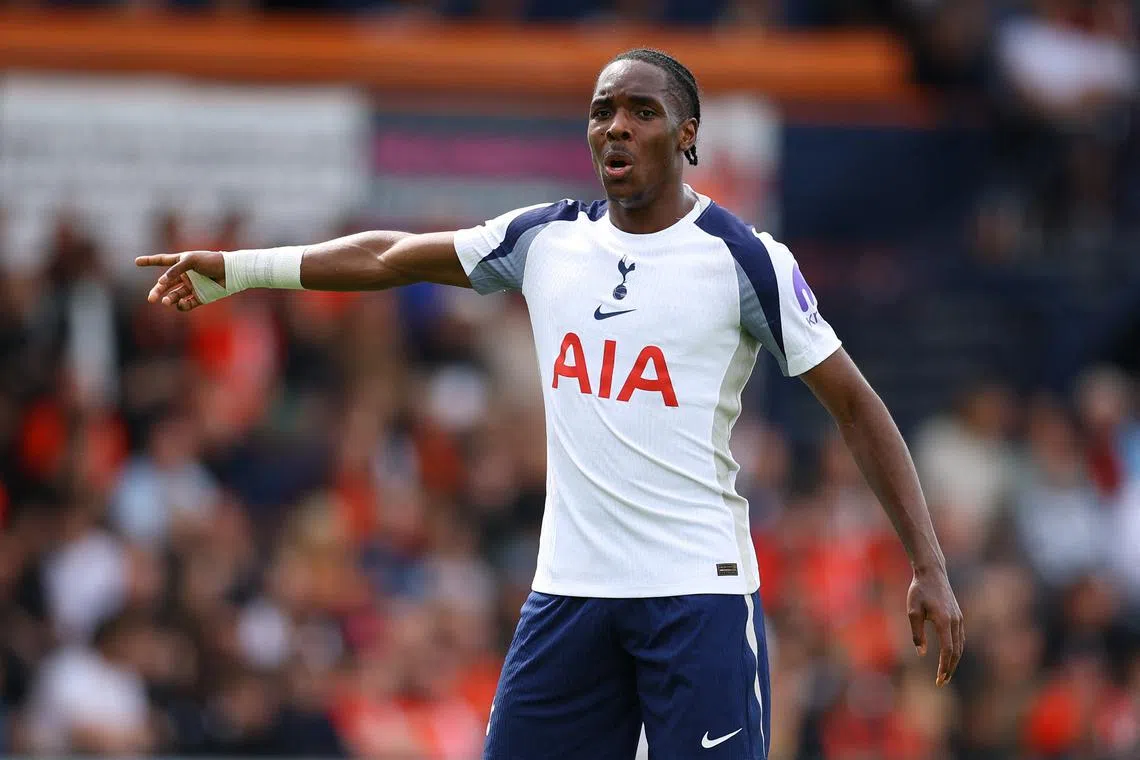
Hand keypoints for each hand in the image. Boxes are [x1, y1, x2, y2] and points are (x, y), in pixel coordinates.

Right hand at [135, 251, 224, 310]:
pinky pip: (186, 304)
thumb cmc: (211, 261)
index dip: (149, 261)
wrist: (230, 272)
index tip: (136, 262)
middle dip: (157, 291)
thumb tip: (161, 282)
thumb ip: (175, 270)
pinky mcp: (199, 297)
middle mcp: (184, 276)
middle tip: (151, 299)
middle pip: (165, 284)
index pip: (162, 261)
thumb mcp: (190, 261)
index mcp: (181, 262)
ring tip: (165, 301)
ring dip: (168, 299)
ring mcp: (191, 287)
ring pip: (174, 295)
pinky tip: (180, 304)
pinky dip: (181, 306)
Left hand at [907, 566, 963, 685]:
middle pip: (956, 651)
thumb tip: (921, 653)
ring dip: (953, 661)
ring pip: (960, 645)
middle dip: (950, 668)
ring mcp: (959, 619)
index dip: (944, 666)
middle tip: (941, 682)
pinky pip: (960, 638)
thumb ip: (917, 633)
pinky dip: (956, 650)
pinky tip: (949, 657)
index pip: (948, 649)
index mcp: (944, 621)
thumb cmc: (919, 590)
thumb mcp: (912, 611)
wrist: (932, 573)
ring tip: (945, 674)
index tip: (939, 679)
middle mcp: (955, 621)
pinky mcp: (959, 616)